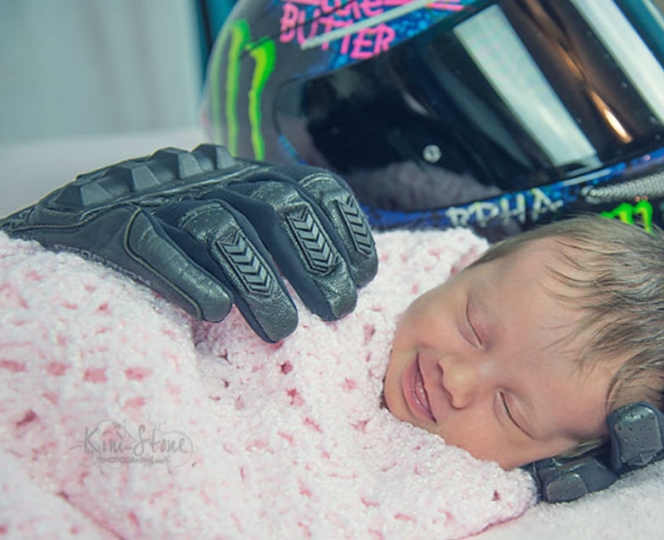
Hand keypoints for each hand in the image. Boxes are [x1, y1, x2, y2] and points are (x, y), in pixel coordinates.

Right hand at [0, 144, 377, 342]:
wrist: (75, 225)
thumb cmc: (172, 237)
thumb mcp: (234, 221)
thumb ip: (280, 237)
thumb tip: (346, 278)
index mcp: (245, 174)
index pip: (311, 186)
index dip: (345, 229)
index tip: (362, 275)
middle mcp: (209, 177)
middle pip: (276, 205)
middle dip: (315, 261)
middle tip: (336, 310)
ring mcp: (161, 197)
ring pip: (221, 229)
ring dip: (261, 284)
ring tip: (281, 332)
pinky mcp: (113, 226)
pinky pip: (154, 247)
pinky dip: (190, 279)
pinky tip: (214, 312)